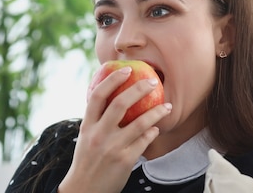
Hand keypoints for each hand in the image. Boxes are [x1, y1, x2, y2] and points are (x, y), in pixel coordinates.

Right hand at [58, 66, 171, 192]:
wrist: (84, 190)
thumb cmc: (87, 161)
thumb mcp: (86, 138)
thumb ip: (97, 121)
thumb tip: (113, 99)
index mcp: (88, 126)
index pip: (98, 95)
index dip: (113, 79)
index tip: (127, 70)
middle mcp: (99, 134)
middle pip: (121, 103)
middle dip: (140, 89)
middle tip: (154, 82)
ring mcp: (113, 147)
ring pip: (140, 123)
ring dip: (157, 112)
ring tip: (167, 106)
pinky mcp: (125, 160)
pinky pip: (145, 141)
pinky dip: (152, 132)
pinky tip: (156, 129)